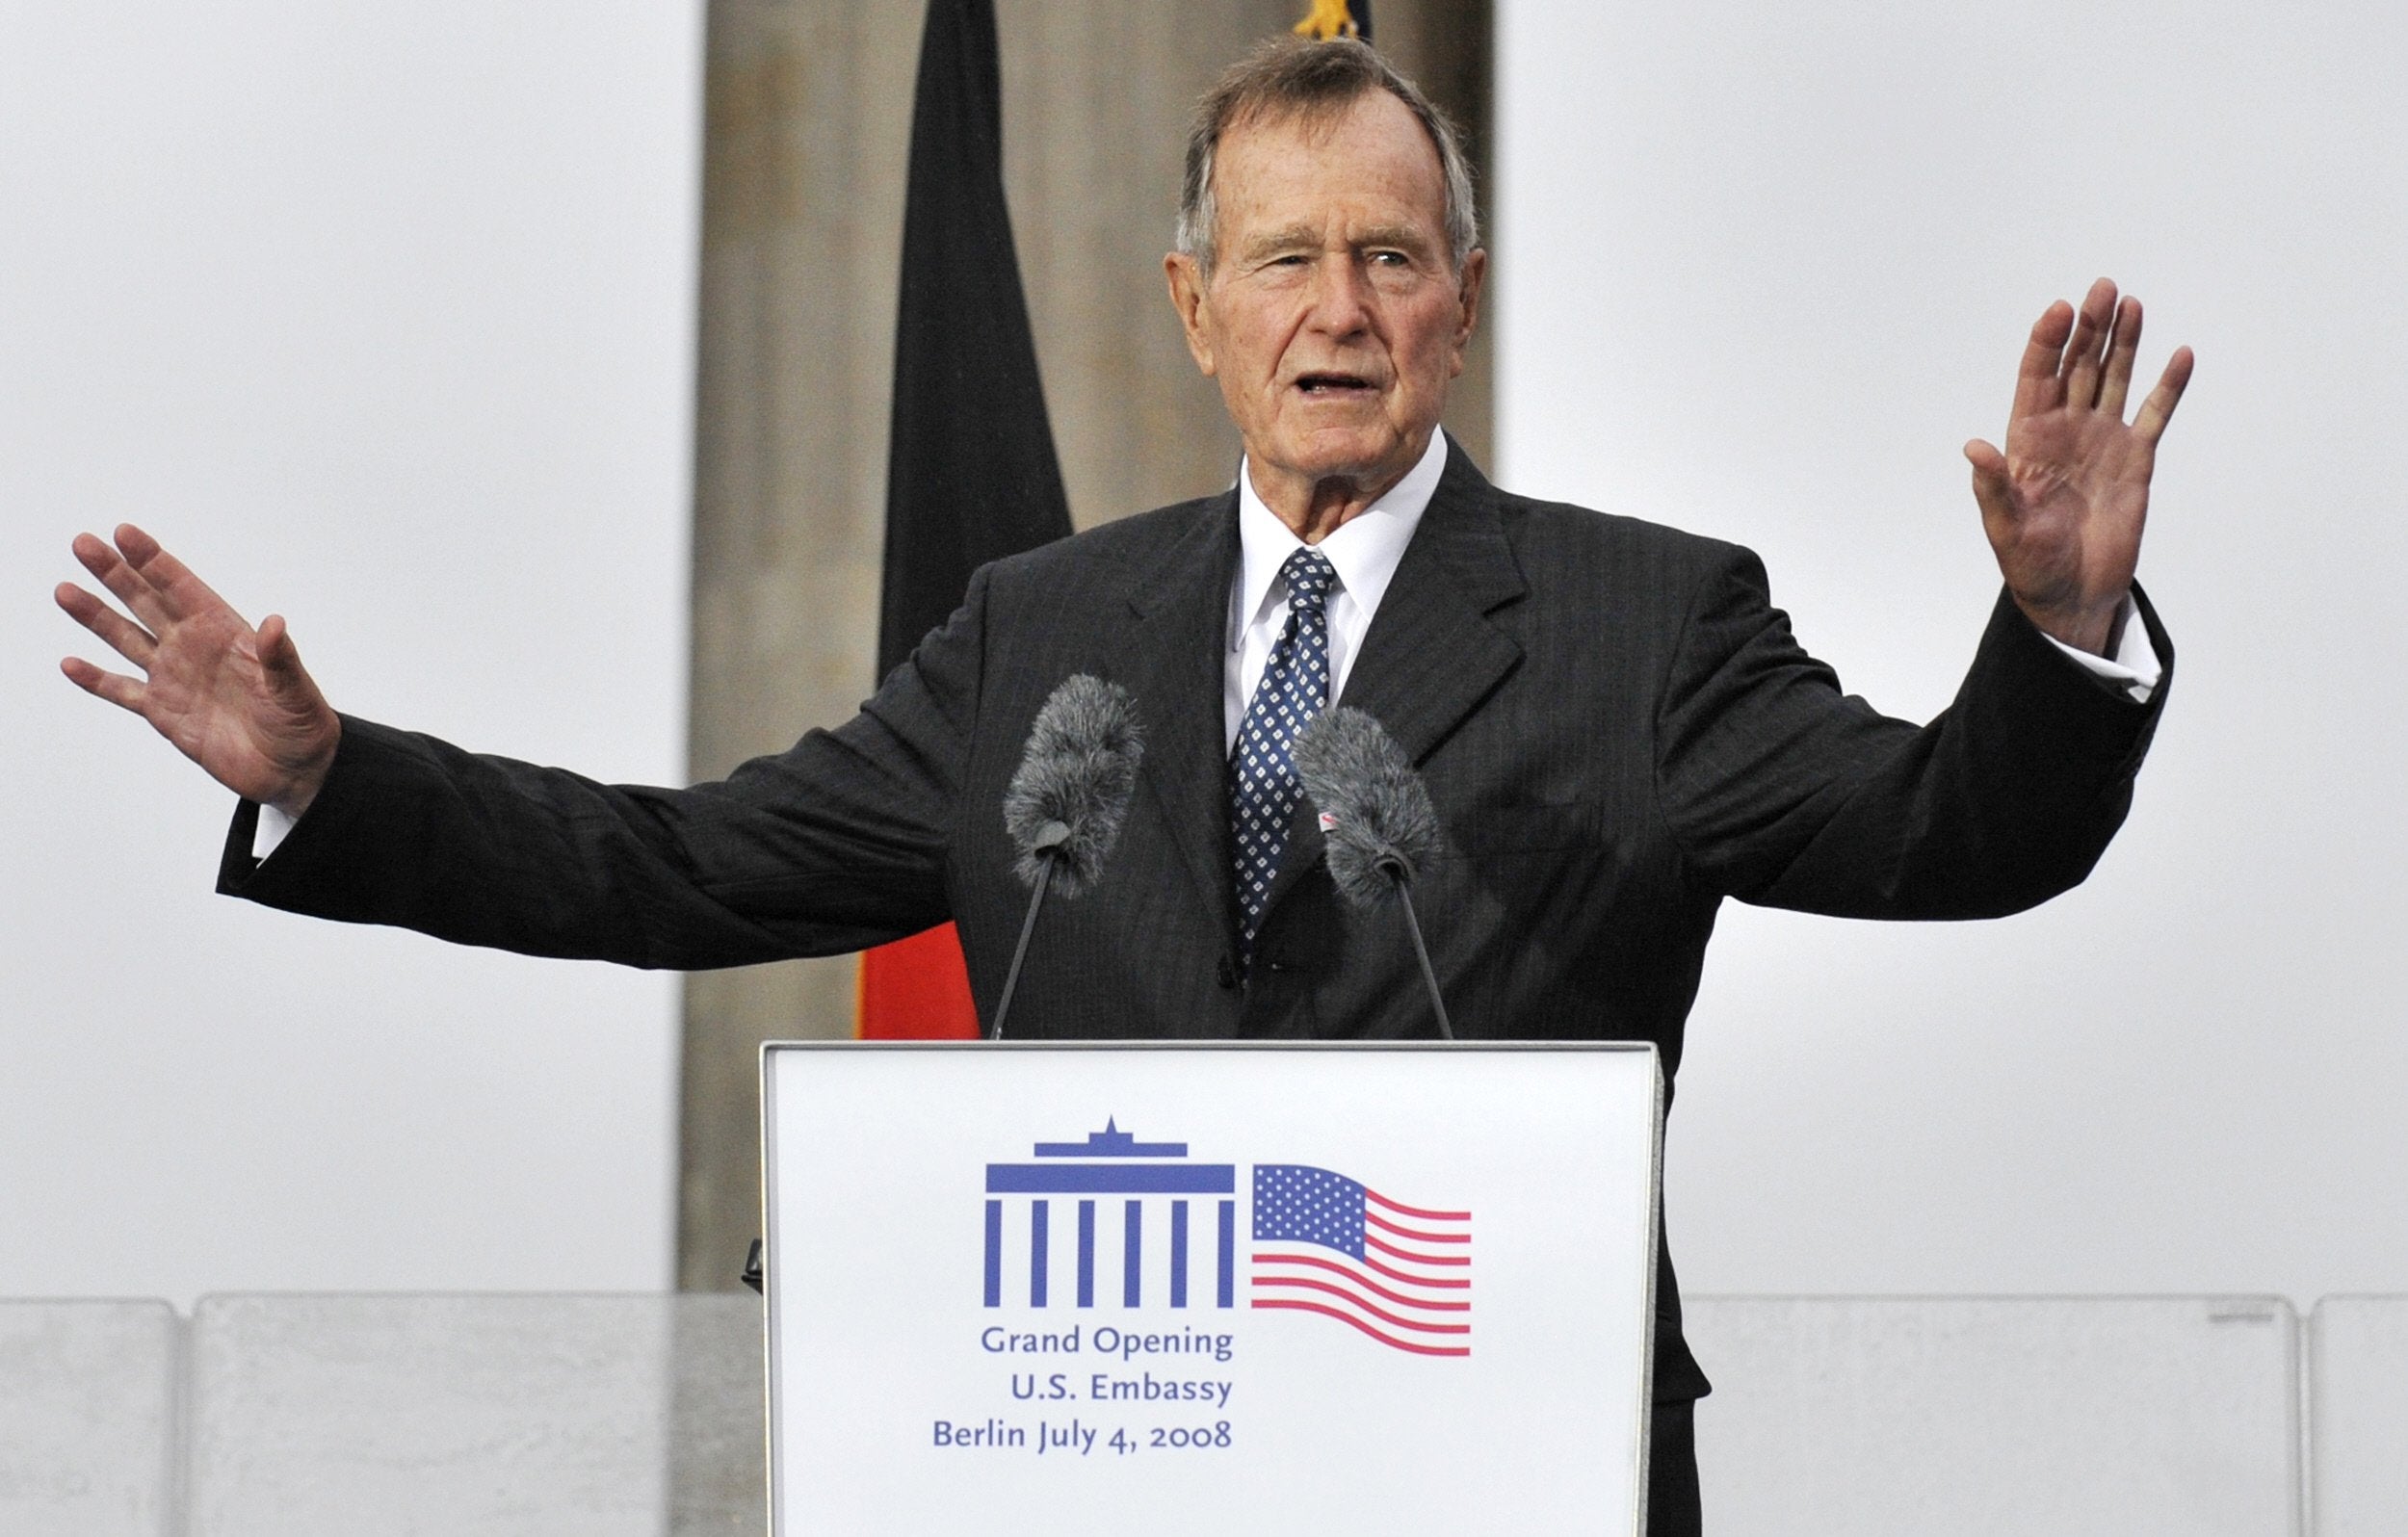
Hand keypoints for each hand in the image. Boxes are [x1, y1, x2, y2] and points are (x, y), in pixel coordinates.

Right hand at [57, 524, 340, 817]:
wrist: (293, 770)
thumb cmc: (302, 725)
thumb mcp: (296, 690)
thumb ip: (280, 658)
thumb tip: (274, 624)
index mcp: (225, 633)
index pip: (183, 588)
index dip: (153, 561)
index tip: (124, 534)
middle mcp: (194, 648)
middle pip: (147, 602)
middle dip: (115, 573)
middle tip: (83, 544)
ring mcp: (175, 678)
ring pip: (127, 639)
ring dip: (96, 616)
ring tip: (65, 591)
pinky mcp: (164, 712)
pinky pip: (123, 691)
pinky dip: (97, 680)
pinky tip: (71, 663)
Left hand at [1966, 277, 2192, 655]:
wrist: (2073, 594)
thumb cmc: (2031, 564)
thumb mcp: (2006, 528)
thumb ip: (1993, 486)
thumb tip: (1975, 447)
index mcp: (2028, 441)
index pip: (2037, 379)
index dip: (2046, 343)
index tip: (2060, 309)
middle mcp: (2066, 431)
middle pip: (2078, 368)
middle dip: (2089, 328)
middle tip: (2104, 288)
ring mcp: (2102, 441)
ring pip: (2114, 379)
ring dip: (2123, 343)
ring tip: (2132, 304)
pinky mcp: (2135, 459)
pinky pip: (2154, 414)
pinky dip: (2167, 386)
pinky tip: (2179, 355)